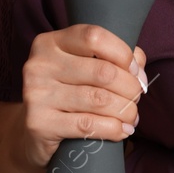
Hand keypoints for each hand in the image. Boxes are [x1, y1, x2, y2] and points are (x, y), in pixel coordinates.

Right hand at [12, 25, 147, 171]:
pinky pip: (88, 124)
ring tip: (132, 116)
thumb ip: (115, 58)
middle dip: (130, 87)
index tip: (135, 72)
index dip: (123, 54)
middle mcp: (39, 65)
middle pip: (103, 71)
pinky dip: (113, 129)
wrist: (34, 134)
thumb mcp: (86, 68)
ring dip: (126, 110)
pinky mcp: (38, 123)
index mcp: (51, 43)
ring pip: (99, 99)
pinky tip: (122, 131)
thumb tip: (138, 67)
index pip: (94, 37)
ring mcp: (36, 94)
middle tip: (136, 98)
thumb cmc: (69, 94)